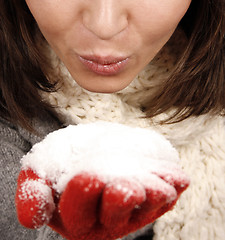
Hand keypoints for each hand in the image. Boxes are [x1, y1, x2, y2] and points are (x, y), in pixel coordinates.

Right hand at [16, 166, 188, 239]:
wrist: (93, 147)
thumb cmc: (65, 160)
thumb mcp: (40, 172)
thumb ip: (34, 193)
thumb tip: (33, 216)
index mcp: (77, 216)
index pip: (78, 212)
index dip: (82, 196)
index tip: (86, 176)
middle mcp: (108, 218)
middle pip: (116, 215)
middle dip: (120, 200)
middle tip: (125, 187)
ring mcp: (135, 207)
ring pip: (147, 206)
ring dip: (152, 195)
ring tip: (155, 185)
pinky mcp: (154, 195)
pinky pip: (168, 191)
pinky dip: (172, 183)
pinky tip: (176, 178)